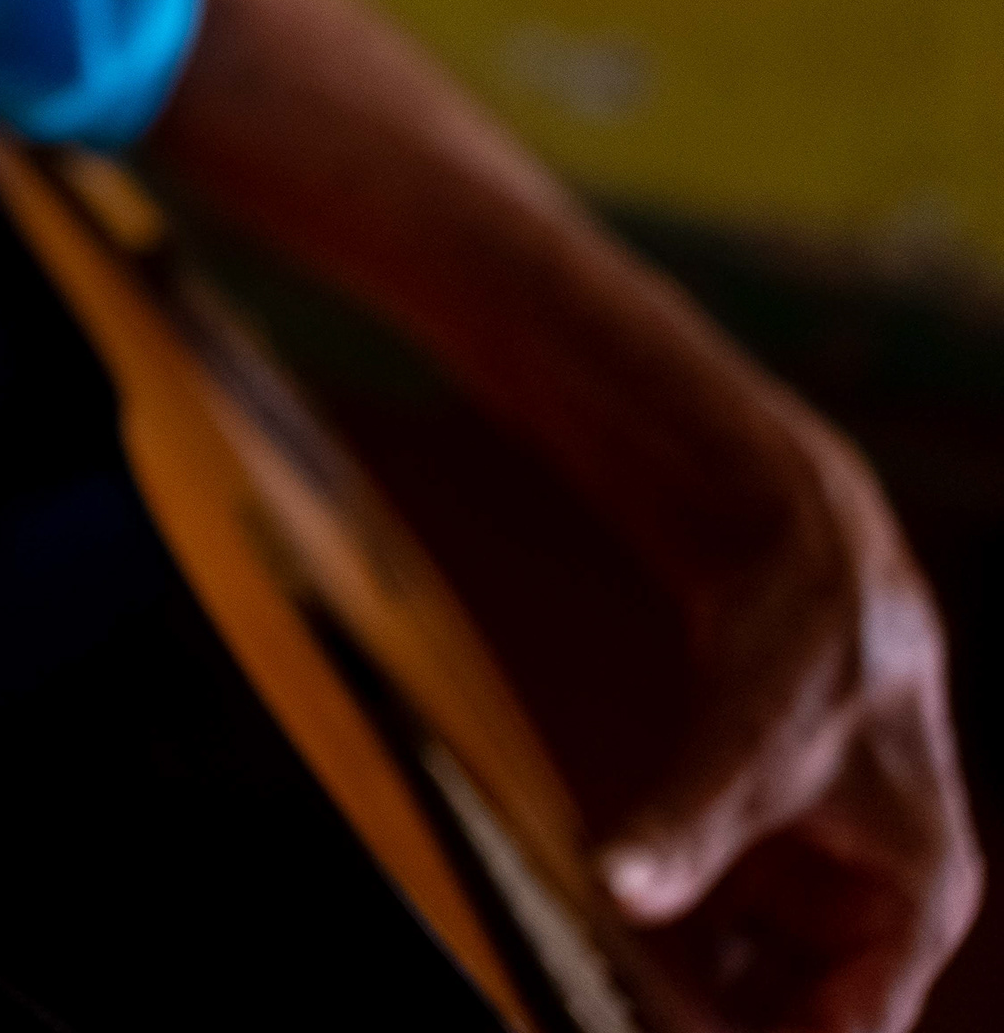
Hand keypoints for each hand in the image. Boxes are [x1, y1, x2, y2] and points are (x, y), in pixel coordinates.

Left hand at [599, 413, 979, 1032]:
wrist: (799, 554)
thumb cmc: (812, 646)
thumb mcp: (747, 750)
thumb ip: (686, 828)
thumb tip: (619, 890)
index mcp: (919, 897)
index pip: (863, 1024)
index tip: (673, 1028)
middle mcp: (886, 901)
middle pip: (812, 1008)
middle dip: (729, 1014)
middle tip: (634, 1008)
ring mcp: (832, 877)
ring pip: (770, 971)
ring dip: (700, 982)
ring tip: (621, 982)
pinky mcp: (782, 850)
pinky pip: (735, 922)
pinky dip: (686, 931)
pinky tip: (623, 929)